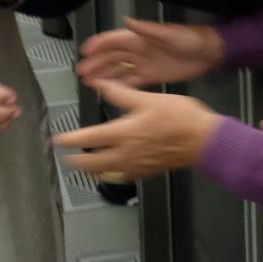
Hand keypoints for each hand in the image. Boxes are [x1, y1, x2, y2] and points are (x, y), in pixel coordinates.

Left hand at [55, 80, 220, 182]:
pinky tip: (117, 172)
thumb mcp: (149, 99)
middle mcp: (127, 153)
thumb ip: (122, 94)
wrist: (204, 140)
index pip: (90, 139)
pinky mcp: (150, 171)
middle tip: (67, 161)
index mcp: (124, 133)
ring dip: (95, 171)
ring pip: (109, 173)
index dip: (71, 140)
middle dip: (78, 163)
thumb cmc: (179, 116)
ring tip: (87, 169)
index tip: (58, 141)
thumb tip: (101, 85)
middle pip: (95, 164)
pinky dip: (116, 175)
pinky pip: (127, 176)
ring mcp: (138, 165)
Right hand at [78, 18, 223, 86]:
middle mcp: (138, 50)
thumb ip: (147, 29)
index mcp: (140, 38)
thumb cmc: (189, 39)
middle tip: (81, 72)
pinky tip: (109, 91)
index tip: (84, 51)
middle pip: (112, 56)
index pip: (114, 40)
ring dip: (104, 75)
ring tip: (89, 83)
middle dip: (96, 63)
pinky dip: (119, 86)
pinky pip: (131, 81)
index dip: (98, 44)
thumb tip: (127, 21)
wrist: (208, 53)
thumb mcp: (169, 33)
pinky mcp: (151, 76)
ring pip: (118, 70)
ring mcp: (144, 64)